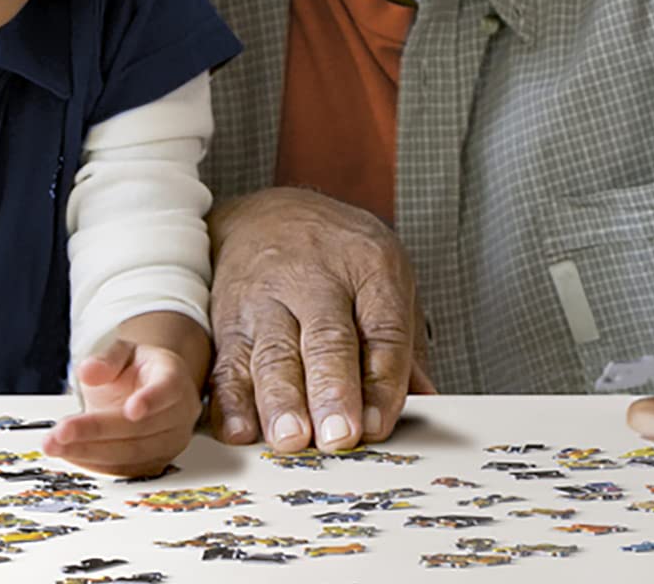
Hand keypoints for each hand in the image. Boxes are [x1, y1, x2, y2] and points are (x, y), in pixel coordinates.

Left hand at [45, 336, 202, 476]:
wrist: (147, 391)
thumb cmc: (136, 371)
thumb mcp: (122, 353)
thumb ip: (106, 359)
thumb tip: (88, 371)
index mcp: (173, 378)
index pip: (167, 390)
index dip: (151, 400)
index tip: (131, 410)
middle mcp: (179, 414)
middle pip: (140, 428)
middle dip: (97, 431)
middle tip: (61, 431)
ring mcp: (169, 442)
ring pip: (131, 453)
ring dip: (89, 451)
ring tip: (55, 445)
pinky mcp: (155, 463)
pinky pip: (124, 469)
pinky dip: (93, 463)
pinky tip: (68, 453)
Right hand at [206, 188, 433, 453]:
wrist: (264, 214)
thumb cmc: (337, 257)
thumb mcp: (384, 277)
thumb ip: (403, 345)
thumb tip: (427, 403)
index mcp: (370, 266)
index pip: (383, 329)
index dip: (381, 381)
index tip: (378, 425)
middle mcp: (316, 279)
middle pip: (327, 340)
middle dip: (332, 390)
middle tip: (339, 435)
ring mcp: (266, 298)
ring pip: (273, 353)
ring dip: (281, 400)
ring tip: (290, 438)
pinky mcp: (227, 320)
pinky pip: (226, 363)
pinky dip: (230, 401)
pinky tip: (240, 430)